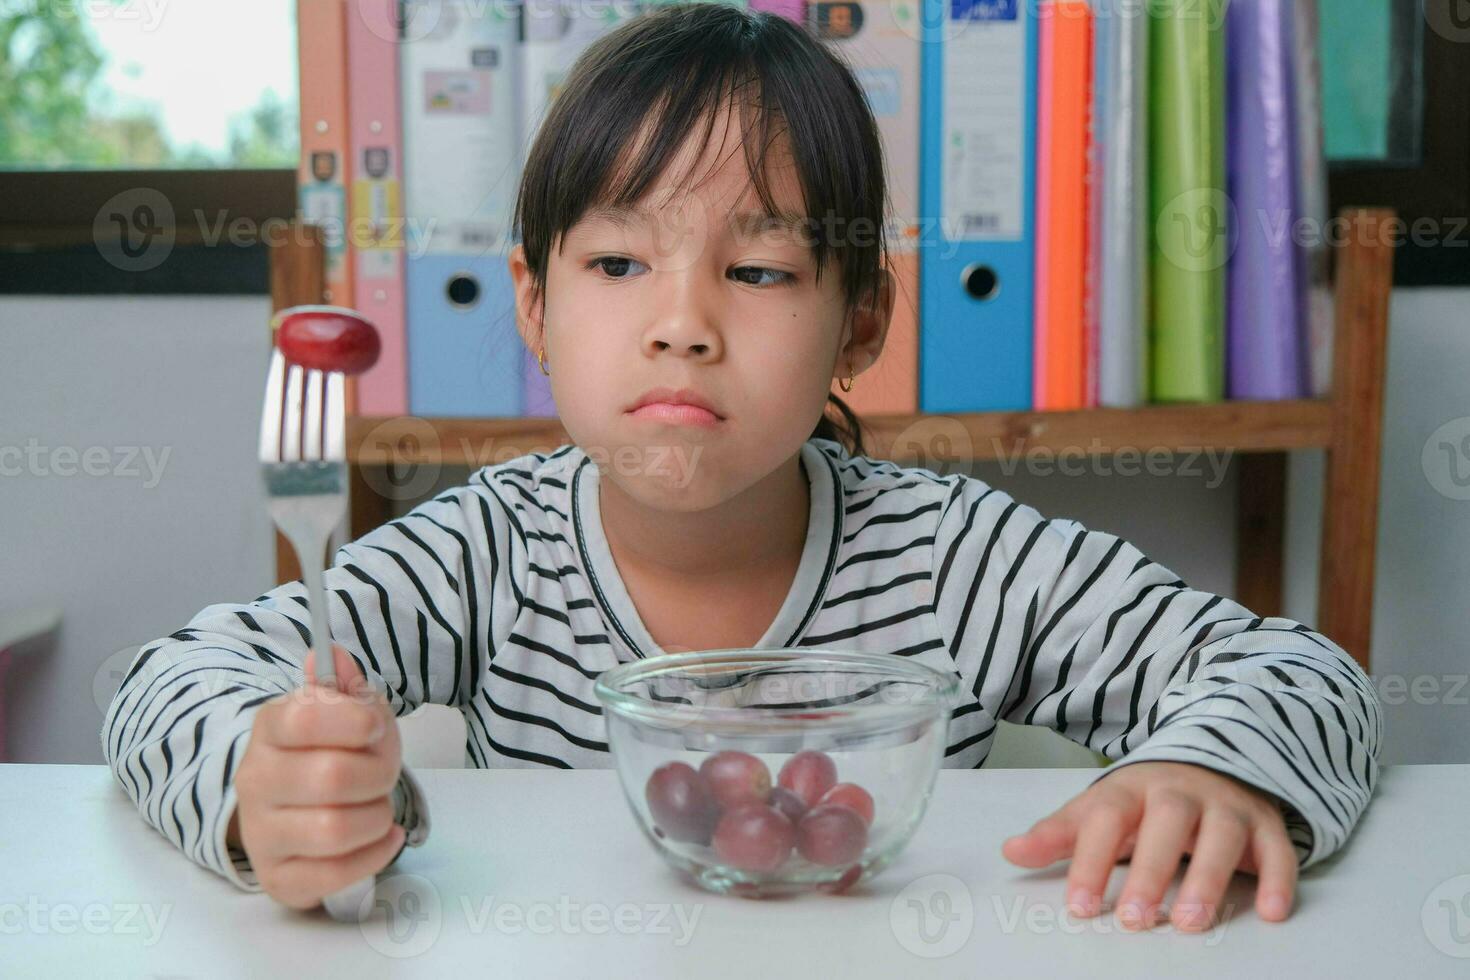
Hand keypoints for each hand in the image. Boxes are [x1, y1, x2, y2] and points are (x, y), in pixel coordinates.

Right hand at [227, 643, 404, 909]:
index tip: (373, 726)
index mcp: (270, 727)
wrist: (296, 805)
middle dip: (377, 775)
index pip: (305, 718)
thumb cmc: (330, 750)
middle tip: (382, 774)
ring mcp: (261, 833)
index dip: (355, 722)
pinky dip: (374, 855)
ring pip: (334, 830)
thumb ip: (344, 686)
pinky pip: (333, 876)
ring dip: (376, 817)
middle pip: (330, 778)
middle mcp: (254, 780)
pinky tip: (383, 837)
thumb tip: (333, 654)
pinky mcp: (278, 877)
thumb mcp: (345, 711)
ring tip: (378, 807)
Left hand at [1000, 761, 1296, 931]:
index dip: (1090, 861)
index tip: (1078, 906)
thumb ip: (1058, 835)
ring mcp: (1226, 805)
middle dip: (1150, 871)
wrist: (1211, 758)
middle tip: (1134, 919)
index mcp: (1131, 789)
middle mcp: (1180, 793)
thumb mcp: (1099, 809)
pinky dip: (1279, 878)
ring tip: (1190, 923)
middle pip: (1166, 823)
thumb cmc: (1146, 799)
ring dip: (1207, 878)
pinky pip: (1277, 848)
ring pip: (1221, 835)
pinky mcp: (1266, 823)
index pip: (1106, 818)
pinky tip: (1272, 912)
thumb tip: (1011, 851)